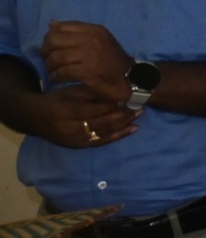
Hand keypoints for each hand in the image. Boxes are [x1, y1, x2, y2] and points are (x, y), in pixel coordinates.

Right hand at [24, 86, 139, 149]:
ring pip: (103, 133)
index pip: (95, 109)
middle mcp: (70, 127)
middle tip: (139, 106)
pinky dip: (118, 136)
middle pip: (102, 122)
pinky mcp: (77, 146)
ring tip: (139, 115)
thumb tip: (117, 95)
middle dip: (123, 115)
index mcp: (66, 110)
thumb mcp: (71, 91)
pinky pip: (101, 142)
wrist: (35, 118)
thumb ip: (92, 93)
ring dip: (124, 125)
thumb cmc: (56, 100)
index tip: (128, 96)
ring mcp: (73, 139)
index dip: (113, 104)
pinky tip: (132, 129)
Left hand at [39, 21, 132, 103]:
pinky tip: (57, 79)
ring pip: (56, 57)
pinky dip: (56, 77)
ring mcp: (90, 55)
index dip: (50, 37)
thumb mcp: (99, 40)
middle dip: (46, 52)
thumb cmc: (113, 60)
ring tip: (52, 71)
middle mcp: (92, 39)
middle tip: (48, 60)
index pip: (61, 27)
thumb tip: (52, 24)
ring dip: (50, 66)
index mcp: (94, 30)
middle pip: (54, 41)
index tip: (51, 47)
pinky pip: (62, 72)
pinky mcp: (88, 71)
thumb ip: (76, 32)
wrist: (131, 79)